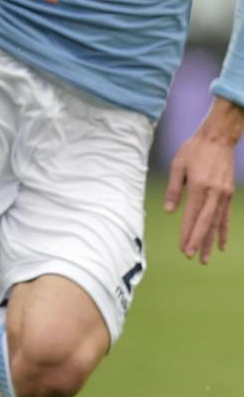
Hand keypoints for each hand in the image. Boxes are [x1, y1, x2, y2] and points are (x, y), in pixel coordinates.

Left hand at [164, 100, 242, 261]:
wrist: (218, 137)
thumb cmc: (194, 150)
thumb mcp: (178, 165)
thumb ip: (173, 189)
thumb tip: (168, 211)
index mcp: (200, 186)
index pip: (192, 216)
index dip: (187, 234)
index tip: (183, 249)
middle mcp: (214, 193)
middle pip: (206, 223)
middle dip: (198, 242)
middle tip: (192, 258)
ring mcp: (224, 194)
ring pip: (217, 223)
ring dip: (211, 242)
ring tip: (205, 259)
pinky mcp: (229, 193)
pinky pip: (226, 217)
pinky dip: (223, 231)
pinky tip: (222, 245)